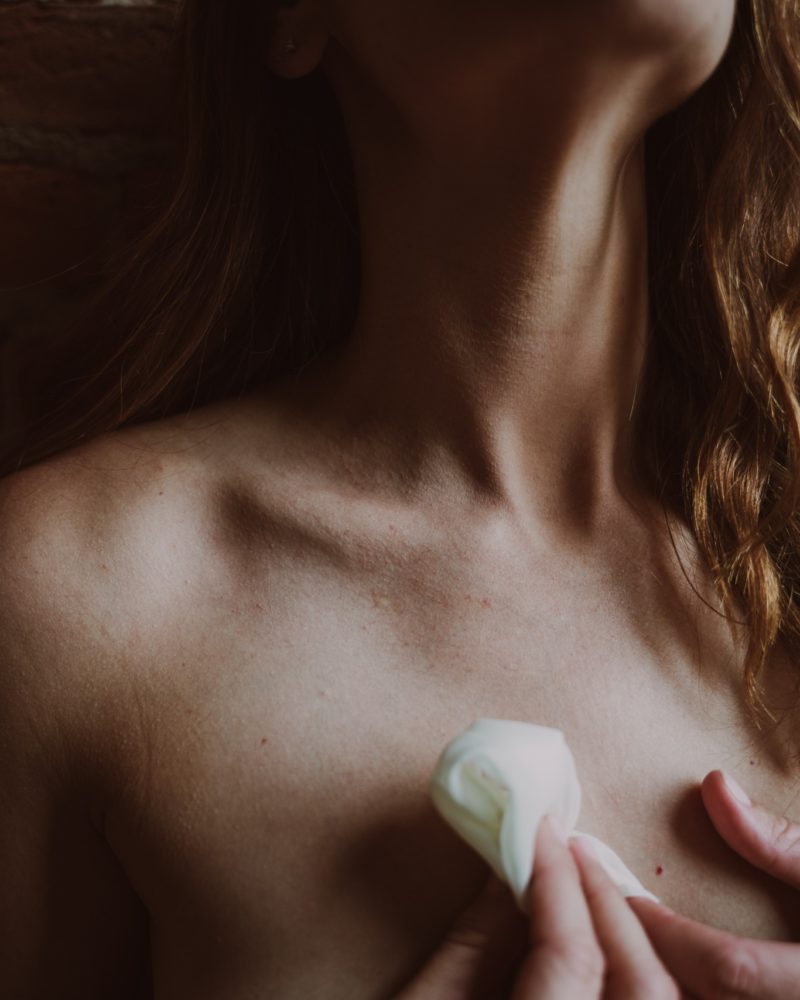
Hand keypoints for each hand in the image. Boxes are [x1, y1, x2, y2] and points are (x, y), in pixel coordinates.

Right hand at [396, 815, 678, 998]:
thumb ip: (474, 945)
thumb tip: (508, 869)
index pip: (572, 956)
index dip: (557, 880)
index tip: (539, 829)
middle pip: (642, 985)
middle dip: (609, 903)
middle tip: (569, 849)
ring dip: (632, 939)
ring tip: (588, 888)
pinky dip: (635, 980)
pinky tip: (604, 948)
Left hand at [629, 769, 799, 998]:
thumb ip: (780, 843)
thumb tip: (712, 785)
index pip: (725, 967)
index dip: (663, 930)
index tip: (619, 893)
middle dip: (648, 971)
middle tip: (600, 925)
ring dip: (669, 990)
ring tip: (621, 950)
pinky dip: (693, 995)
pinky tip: (669, 978)